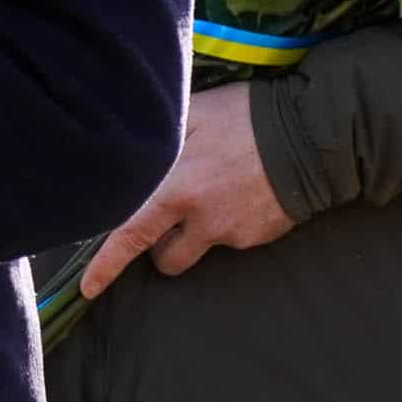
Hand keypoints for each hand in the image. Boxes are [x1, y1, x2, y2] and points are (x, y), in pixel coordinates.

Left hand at [79, 83, 296, 300]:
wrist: (311, 137)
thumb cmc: (246, 117)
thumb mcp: (196, 112)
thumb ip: (159, 135)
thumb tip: (130, 146)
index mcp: (176, 188)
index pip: (130, 234)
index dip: (107, 265)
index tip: (89, 289)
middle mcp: (200, 219)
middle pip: (163, 258)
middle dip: (157, 249)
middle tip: (167, 220)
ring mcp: (230, 234)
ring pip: (196, 252)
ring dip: (191, 240)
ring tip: (207, 202)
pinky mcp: (256, 238)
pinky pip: (230, 239)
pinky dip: (228, 222)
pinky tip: (240, 192)